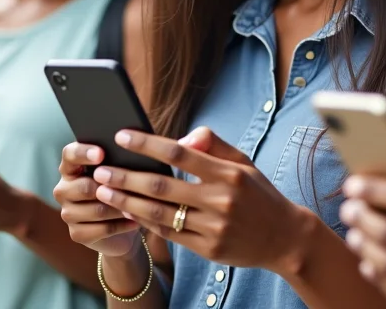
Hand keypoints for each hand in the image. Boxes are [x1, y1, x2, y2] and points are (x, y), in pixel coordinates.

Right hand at [53, 141, 142, 255]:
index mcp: (71, 167)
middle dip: (111, 188)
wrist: (122, 223)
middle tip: (134, 186)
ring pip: (97, 210)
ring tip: (140, 204)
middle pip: (84, 187)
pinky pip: (102, 229)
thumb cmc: (121, 188)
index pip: (70, 154)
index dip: (84, 153)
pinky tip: (135, 220)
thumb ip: (119, 158)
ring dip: (121, 208)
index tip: (102, 153)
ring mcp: (67, 213)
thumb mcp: (120, 170)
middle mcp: (63, 189)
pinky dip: (122, 225)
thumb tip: (134, 145)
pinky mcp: (76, 234)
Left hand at [91, 126, 312, 273]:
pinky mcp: (209, 249)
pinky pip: (170, 234)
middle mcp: (221, 199)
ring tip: (104, 192)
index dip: (148, 144)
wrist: (285, 237)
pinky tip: (128, 211)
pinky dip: (146, 222)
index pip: (180, 153)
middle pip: (162, 185)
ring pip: (160, 213)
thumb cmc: (259, 194)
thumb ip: (213, 144)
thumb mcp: (243, 163)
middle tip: (101, 170)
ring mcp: (214, 227)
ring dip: (128, 201)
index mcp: (228, 173)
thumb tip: (185, 136)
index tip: (123, 136)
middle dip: (126, 177)